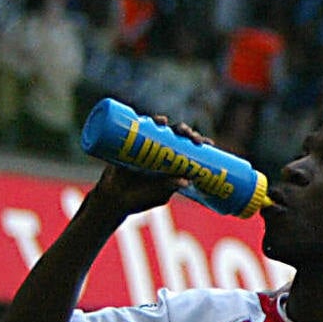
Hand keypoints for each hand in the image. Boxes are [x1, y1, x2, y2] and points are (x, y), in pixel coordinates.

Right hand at [91, 114, 207, 218]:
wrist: (113, 199)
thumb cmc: (140, 198)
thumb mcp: (159, 195)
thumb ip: (170, 187)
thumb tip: (186, 182)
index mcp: (172, 162)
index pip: (190, 148)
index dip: (200, 143)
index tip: (209, 144)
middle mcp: (161, 150)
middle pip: (178, 136)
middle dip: (188, 133)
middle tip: (194, 139)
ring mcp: (145, 145)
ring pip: (161, 129)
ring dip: (170, 125)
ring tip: (177, 129)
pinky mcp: (129, 143)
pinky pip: (138, 129)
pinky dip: (148, 121)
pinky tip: (157, 121)